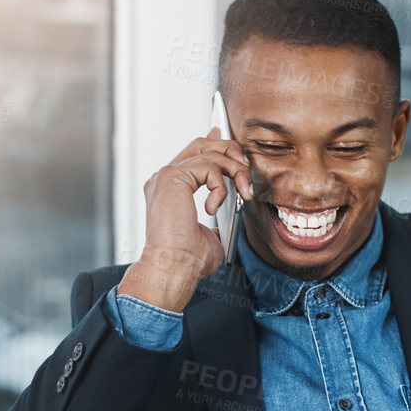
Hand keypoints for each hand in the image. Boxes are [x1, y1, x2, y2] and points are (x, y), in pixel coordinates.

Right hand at [117, 130, 255, 312]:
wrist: (174, 268)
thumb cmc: (187, 260)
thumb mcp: (210, 238)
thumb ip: (216, 223)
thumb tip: (227, 222)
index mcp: (169, 189)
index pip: (194, 154)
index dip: (217, 145)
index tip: (236, 150)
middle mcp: (164, 179)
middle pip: (202, 143)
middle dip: (231, 151)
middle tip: (246, 172)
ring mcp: (165, 176)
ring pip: (210, 153)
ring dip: (235, 171)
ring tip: (243, 191)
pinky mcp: (171, 177)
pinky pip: (209, 167)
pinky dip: (221, 187)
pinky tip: (213, 207)